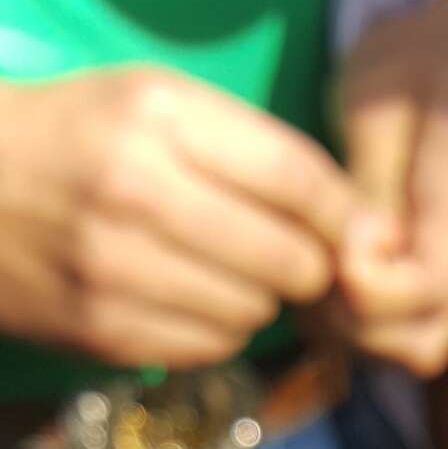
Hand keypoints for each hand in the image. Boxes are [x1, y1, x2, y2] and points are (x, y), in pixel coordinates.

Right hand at [0, 68, 353, 367]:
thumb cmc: (81, 134)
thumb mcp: (160, 102)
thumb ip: (260, 151)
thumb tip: (366, 226)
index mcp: (158, 118)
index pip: (298, 181)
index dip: (344, 216)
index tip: (353, 229)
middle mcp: (137, 194)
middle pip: (288, 259)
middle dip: (308, 264)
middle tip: (290, 254)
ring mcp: (115, 271)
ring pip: (254, 313)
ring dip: (260, 299)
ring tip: (227, 270)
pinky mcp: (103, 331)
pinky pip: (210, 347)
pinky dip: (219, 329)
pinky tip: (191, 298)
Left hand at [331, 0, 447, 375]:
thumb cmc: (418, 63)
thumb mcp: (383, 105)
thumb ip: (372, 188)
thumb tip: (357, 260)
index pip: (425, 296)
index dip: (365, 286)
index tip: (333, 235)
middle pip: (419, 347)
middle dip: (352, 321)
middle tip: (312, 261)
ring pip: (404, 349)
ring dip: (346, 324)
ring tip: (312, 262)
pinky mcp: (430, 277)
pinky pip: (395, 329)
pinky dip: (351, 317)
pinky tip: (322, 266)